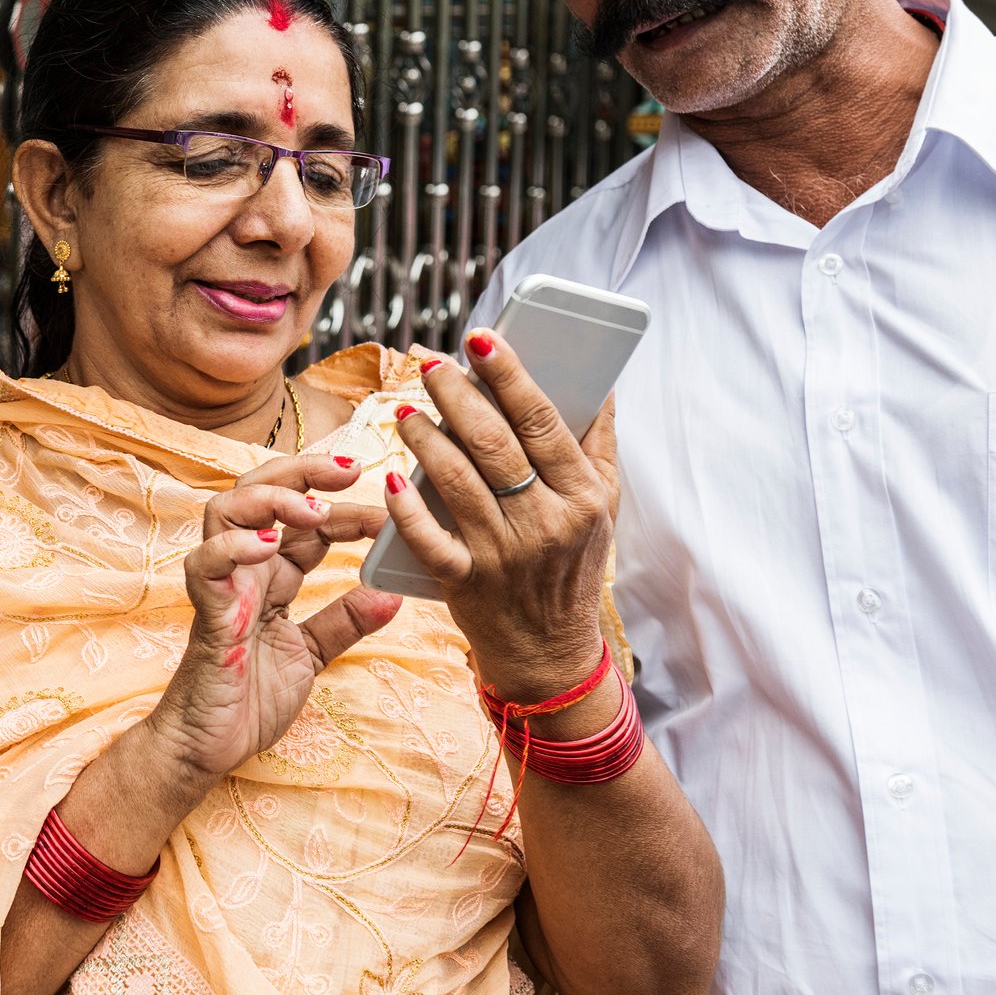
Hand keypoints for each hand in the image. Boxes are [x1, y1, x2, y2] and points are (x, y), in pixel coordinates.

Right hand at [142, 455, 402, 793]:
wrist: (207, 747)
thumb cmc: (248, 699)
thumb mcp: (311, 654)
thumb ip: (345, 622)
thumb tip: (393, 594)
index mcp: (271, 574)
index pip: (307, 520)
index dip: (347, 508)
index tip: (389, 515)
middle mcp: (244, 568)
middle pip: (262, 490)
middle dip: (305, 471)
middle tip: (352, 470)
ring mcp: (221, 584)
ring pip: (228, 509)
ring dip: (272, 498)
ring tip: (313, 510)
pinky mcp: (206, 610)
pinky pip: (207, 563)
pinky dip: (235, 546)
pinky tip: (270, 546)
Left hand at [385, 330, 619, 700]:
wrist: (550, 655)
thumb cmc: (572, 567)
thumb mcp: (604, 510)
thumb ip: (600, 446)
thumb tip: (604, 384)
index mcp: (582, 497)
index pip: (543, 422)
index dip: (510, 376)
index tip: (482, 339)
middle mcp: (544, 523)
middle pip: (494, 444)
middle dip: (457, 395)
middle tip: (430, 362)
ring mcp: (503, 555)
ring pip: (456, 481)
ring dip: (425, 437)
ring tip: (406, 407)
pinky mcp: (464, 583)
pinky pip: (429, 539)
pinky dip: (407, 507)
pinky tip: (392, 476)